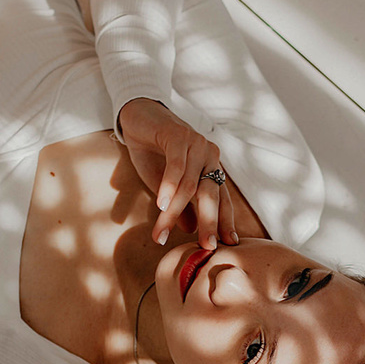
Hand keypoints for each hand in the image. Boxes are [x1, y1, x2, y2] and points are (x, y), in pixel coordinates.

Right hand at [117, 98, 236, 249]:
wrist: (137, 117)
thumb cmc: (152, 151)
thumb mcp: (165, 185)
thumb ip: (180, 205)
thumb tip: (190, 230)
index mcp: (210, 167)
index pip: (221, 199)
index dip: (224, 221)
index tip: (227, 245)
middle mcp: (209, 155)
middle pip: (211, 195)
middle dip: (209, 223)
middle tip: (206, 247)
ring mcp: (196, 144)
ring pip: (189, 186)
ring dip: (174, 212)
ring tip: (160, 233)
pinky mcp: (179, 135)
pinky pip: (177, 166)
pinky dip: (169, 187)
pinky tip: (161, 205)